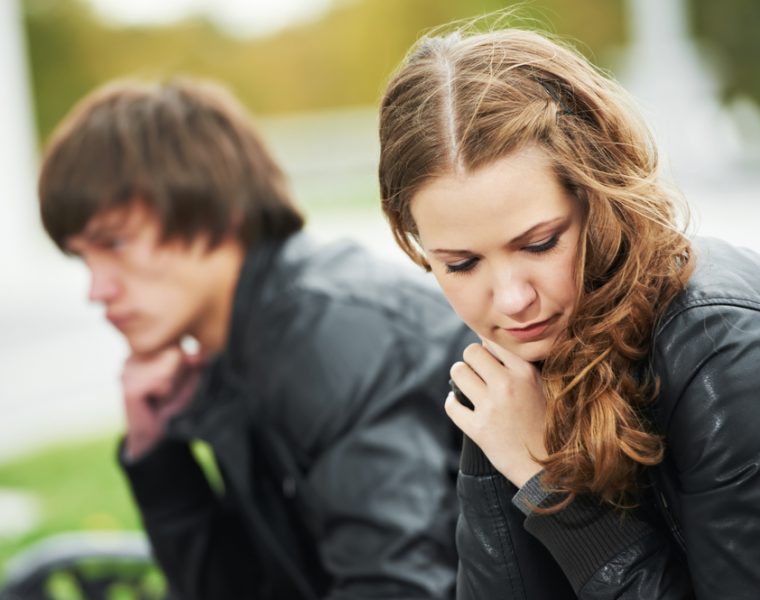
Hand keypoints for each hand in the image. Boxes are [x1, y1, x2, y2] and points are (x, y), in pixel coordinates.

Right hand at [122, 346, 204, 459]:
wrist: (155, 433)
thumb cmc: (173, 402)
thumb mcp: (190, 377)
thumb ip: (195, 361)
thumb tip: (198, 354)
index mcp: (146, 348)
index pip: (177, 342)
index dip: (185, 362)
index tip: (174, 379)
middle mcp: (133, 355)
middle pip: (174, 352)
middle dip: (179, 373)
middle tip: (167, 390)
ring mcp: (127, 370)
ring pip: (168, 365)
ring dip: (172, 384)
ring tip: (162, 396)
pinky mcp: (128, 387)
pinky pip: (161, 381)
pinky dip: (165, 392)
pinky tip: (155, 400)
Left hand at [446, 341, 547, 486]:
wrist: (548, 468)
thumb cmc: (548, 425)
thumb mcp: (545, 389)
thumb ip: (523, 368)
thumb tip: (496, 347)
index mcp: (525, 372)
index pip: (493, 341)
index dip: (488, 348)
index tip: (490, 357)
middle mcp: (506, 385)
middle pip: (471, 352)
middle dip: (471, 360)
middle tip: (477, 371)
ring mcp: (490, 407)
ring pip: (458, 372)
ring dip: (460, 377)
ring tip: (468, 385)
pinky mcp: (478, 429)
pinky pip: (451, 405)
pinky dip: (453, 403)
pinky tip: (459, 404)